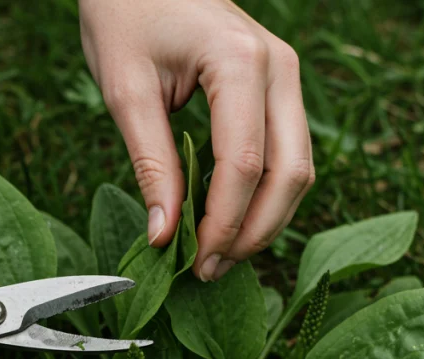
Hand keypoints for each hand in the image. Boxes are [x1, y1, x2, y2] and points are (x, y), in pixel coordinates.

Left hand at [80, 0, 313, 280]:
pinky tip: (228, 219)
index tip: (193, 262)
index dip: (223, 223)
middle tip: (209, 269)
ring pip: (298, 168)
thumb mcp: (125, 91)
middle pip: (289, 172)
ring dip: (265, 219)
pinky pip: (287, 151)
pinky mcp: (279, 85)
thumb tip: (165, 236)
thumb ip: (151, 164)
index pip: (244, 165)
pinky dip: (265, 193)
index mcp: (239, 61)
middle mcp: (279, 66)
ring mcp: (286, 74)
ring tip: (219, 253)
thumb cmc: (125, 15)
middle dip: (254, 231)